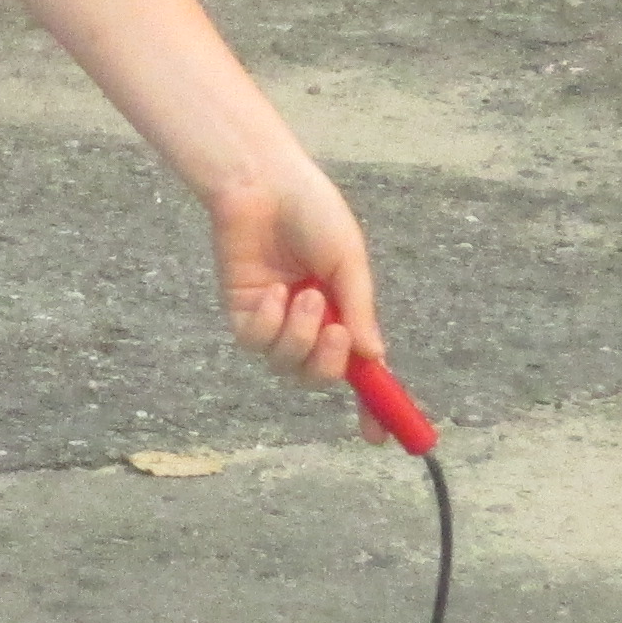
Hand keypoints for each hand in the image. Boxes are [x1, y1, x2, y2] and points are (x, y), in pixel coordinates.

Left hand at [209, 167, 385, 398]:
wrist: (264, 184)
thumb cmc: (313, 214)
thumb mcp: (349, 262)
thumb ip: (359, 310)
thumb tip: (372, 359)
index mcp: (345, 312)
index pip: (359, 370)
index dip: (371, 406)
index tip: (380, 437)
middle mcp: (310, 323)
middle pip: (318, 377)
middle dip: (328, 365)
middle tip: (337, 332)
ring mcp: (274, 320)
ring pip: (285, 365)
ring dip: (299, 337)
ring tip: (303, 294)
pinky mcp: (241, 311)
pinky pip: (254, 342)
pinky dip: (269, 323)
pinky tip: (273, 290)